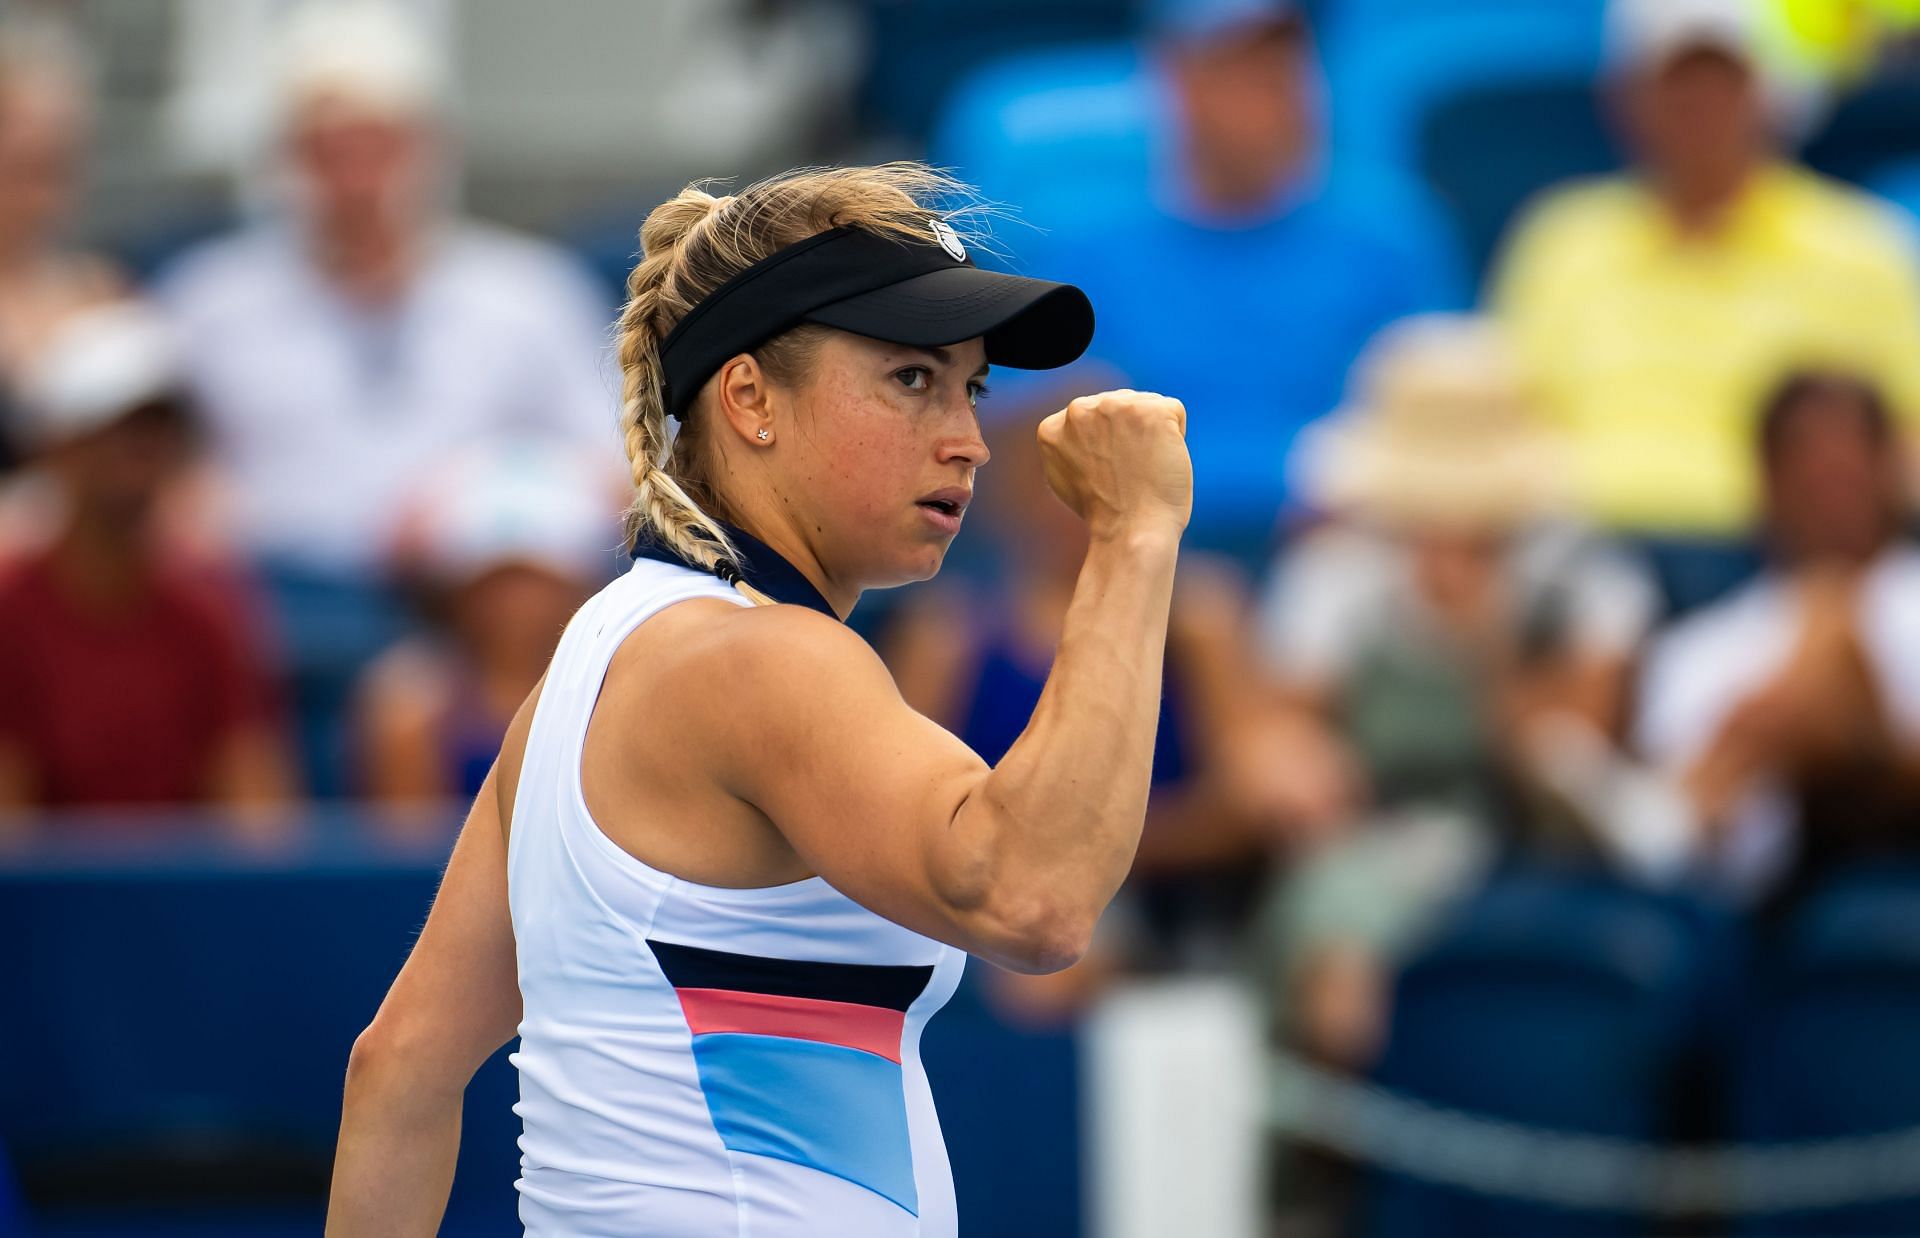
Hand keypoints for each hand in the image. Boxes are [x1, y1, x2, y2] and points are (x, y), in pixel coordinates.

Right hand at [1036, 389, 1190, 537]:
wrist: (1131, 534)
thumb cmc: (1107, 515)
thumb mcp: (1071, 475)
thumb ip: (1074, 445)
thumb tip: (1090, 430)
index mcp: (1052, 427)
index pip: (1092, 417)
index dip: (1108, 446)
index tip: (1107, 474)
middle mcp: (1078, 410)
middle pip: (1120, 404)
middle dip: (1130, 434)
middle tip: (1127, 475)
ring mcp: (1114, 406)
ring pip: (1147, 405)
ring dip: (1152, 433)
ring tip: (1143, 468)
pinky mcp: (1150, 410)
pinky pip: (1174, 413)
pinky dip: (1176, 437)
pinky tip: (1160, 463)